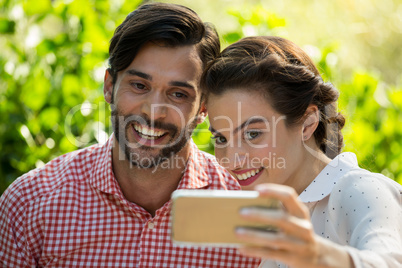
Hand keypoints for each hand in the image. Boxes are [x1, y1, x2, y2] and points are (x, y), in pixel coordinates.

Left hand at [235, 183, 352, 267]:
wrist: (317, 255)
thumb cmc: (295, 230)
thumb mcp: (292, 218)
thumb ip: (275, 210)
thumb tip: (245, 207)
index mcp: (300, 212)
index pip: (289, 196)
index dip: (273, 191)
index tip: (257, 190)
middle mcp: (302, 226)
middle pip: (281, 219)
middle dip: (260, 215)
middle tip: (240, 212)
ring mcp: (298, 244)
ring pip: (275, 239)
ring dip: (254, 235)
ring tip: (236, 231)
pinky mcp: (292, 258)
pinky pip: (271, 254)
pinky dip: (255, 250)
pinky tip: (241, 247)